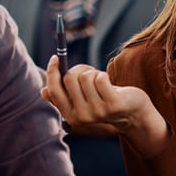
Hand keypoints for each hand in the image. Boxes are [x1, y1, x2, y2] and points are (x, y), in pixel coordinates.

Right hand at [40, 56, 168, 154]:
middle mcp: (81, 117)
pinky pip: (100, 78)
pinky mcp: (112, 105)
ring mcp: (97, 112)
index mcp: (70, 115)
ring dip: (94, 73)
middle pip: (69, 78)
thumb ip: (64, 95)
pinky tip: (110, 84)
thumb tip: (43, 91)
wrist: (132, 113)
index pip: (53, 90)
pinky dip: (104, 75)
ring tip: (102, 82)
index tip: (56, 58)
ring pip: (85, 77)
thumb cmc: (103, 101)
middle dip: (79, 69)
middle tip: (90, 73)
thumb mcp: (82, 99)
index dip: (53, 71)